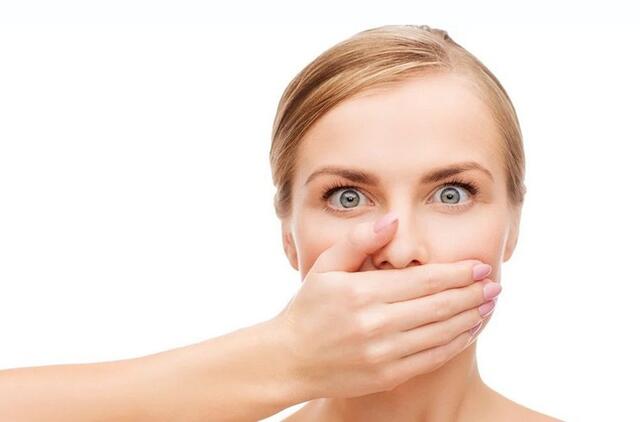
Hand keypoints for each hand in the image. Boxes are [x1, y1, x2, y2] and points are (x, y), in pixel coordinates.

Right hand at [273, 213, 499, 398]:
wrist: (290, 359)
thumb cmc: (308, 308)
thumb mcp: (325, 267)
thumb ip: (358, 240)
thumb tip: (394, 221)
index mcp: (361, 293)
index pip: (423, 280)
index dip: (457, 273)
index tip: (480, 266)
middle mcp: (375, 324)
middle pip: (439, 306)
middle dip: (473, 294)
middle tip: (495, 284)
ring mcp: (383, 353)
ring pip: (441, 332)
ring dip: (471, 317)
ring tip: (488, 305)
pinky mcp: (388, 375)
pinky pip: (433, 358)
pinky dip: (456, 343)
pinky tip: (468, 330)